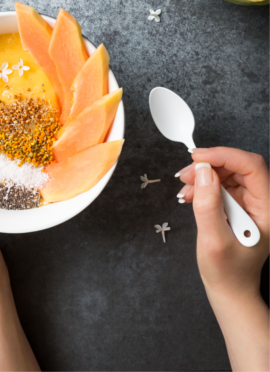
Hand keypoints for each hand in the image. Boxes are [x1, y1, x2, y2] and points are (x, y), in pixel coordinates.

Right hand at [176, 147, 268, 371]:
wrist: (229, 290)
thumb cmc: (226, 272)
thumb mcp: (214, 240)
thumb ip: (209, 205)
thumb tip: (204, 172)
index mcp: (267, 210)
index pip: (252, 167)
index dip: (225, 156)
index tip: (199, 158)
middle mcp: (262, 203)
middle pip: (239, 167)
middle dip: (210, 165)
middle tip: (186, 175)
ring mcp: (250, 204)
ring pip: (228, 173)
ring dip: (204, 175)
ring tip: (185, 188)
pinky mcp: (238, 206)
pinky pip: (221, 185)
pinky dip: (203, 186)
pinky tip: (190, 195)